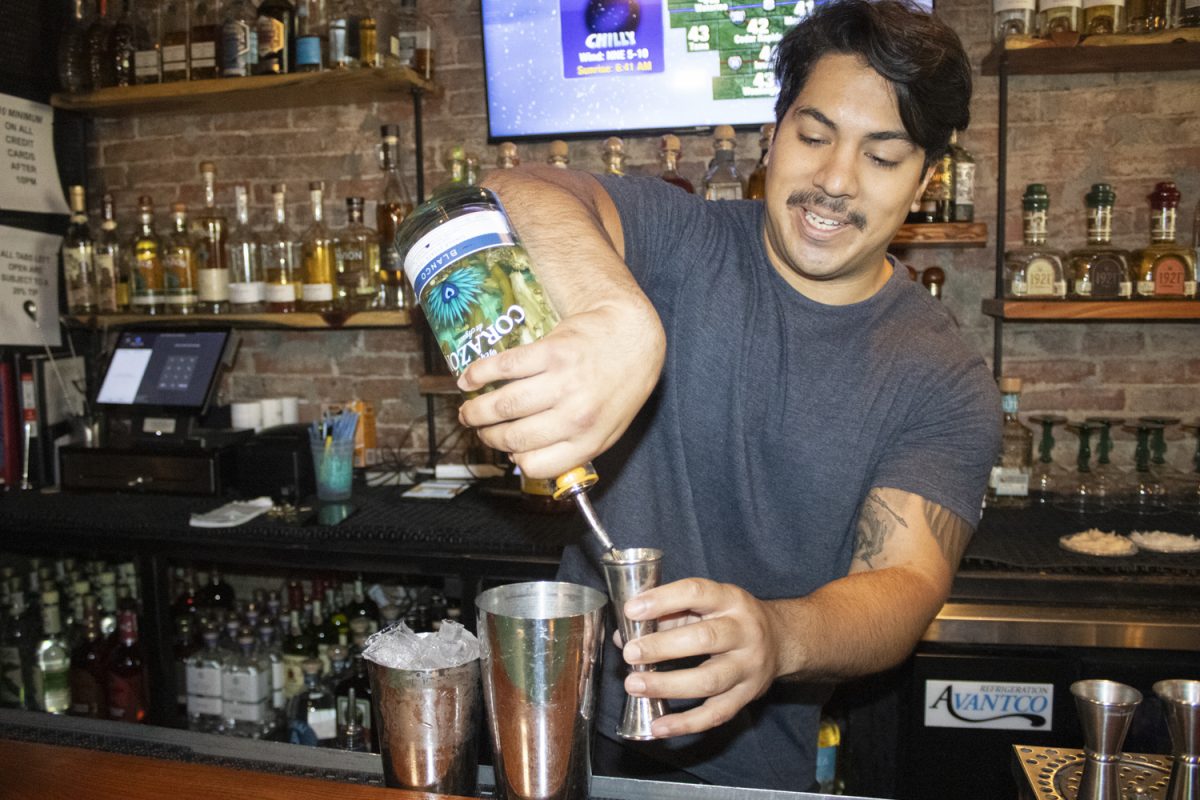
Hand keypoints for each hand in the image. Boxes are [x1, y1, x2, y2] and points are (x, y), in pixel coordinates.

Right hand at [456, 297, 662, 478]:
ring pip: (505, 405)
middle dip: (487, 436)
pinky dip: (479, 374)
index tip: (505, 449)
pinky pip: (505, 367)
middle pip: (514, 436)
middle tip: (477, 428)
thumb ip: (572, 447)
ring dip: (477, 410)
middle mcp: (577, 415)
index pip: (536, 464)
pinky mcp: (552, 351)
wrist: (632, 336)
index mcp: (589, 440)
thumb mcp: (607, 429)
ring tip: (469, 410)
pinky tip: (468, 379)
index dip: (514, 457)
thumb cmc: (618, 385)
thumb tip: (521, 456)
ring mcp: (564, 382)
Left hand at [619, 578, 783, 737]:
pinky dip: (685, 723)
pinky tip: (658, 725)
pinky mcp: (747, 696)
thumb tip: (623, 635)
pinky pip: (715, 714)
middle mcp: (744, 631)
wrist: (781, 640)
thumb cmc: (730, 618)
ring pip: (709, 680)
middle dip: (662, 647)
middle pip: (705, 638)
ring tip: (634, 685)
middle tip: (630, 653)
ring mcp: (748, 667)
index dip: (663, 600)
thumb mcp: (707, 605)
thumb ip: (666, 616)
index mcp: (730, 600)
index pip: (696, 593)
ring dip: (668, 685)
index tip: (632, 610)